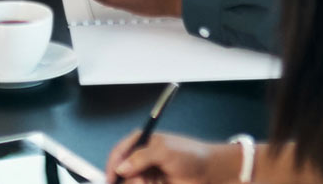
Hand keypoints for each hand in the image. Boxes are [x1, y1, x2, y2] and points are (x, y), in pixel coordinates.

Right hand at [105, 130, 238, 183]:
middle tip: (142, 182)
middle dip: (128, 180)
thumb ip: (140, 157)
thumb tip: (121, 167)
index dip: (112, 166)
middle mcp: (141, 158)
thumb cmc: (191, 155)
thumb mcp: (164, 151)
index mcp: (141, 142)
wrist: (209, 172)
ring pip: (131, 183)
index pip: (118, 153)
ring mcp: (147, 173)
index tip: (112, 179)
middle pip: (121, 172)